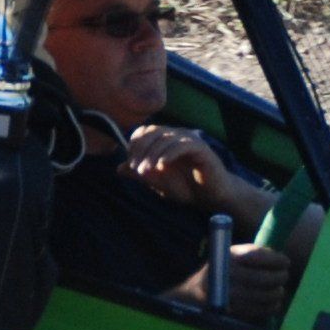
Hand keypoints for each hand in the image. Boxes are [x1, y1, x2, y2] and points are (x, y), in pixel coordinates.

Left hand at [123, 124, 237, 212]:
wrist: (211, 198)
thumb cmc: (187, 188)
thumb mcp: (158, 182)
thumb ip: (141, 174)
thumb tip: (119, 169)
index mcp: (166, 140)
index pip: (145, 131)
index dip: (135, 145)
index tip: (131, 164)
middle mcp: (177, 135)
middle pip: (153, 132)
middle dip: (141, 149)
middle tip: (136, 168)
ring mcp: (189, 140)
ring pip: (166, 138)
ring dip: (152, 155)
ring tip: (145, 171)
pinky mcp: (201, 148)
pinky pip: (182, 145)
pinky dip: (169, 154)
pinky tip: (161, 166)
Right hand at [175, 242, 294, 320]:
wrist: (196, 293)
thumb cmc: (221, 269)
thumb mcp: (231, 254)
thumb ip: (254, 253)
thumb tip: (279, 257)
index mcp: (229, 257)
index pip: (259, 256)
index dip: (277, 260)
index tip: (286, 262)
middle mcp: (229, 275)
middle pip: (264, 279)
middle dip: (280, 277)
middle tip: (284, 276)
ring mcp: (230, 295)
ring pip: (264, 295)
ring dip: (277, 293)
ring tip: (280, 290)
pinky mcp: (233, 311)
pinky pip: (259, 309)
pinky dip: (271, 306)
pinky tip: (274, 302)